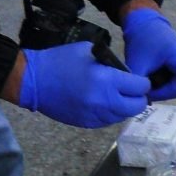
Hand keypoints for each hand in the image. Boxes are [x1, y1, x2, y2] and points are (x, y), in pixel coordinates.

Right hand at [18, 42, 149, 127]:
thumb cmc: (59, 61)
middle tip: (132, 91)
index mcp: (107, 81)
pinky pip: (109, 121)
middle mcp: (106, 101)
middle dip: (138, 98)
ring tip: (117, 96)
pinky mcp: (89, 124)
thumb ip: (111, 62)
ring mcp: (97, 115)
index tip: (138, 79)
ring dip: (125, 106)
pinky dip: (111, 113)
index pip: (141, 87)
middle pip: (137, 106)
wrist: (33, 81)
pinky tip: (104, 103)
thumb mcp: (88, 51)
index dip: (142, 82)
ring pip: (124, 116)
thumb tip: (125, 72)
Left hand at [122, 7, 175, 116]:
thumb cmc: (142, 40)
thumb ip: (139, 84)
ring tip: (150, 80)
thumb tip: (142, 102)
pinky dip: (168, 84)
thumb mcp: (135, 63)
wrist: (146, 24)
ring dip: (166, 89)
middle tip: (146, 92)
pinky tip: (157, 77)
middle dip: (165, 93)